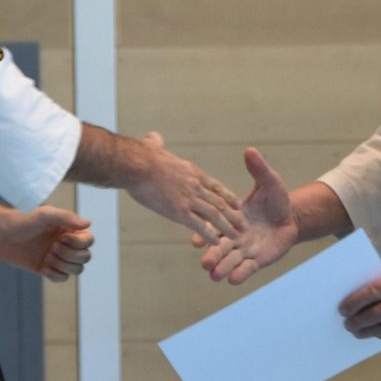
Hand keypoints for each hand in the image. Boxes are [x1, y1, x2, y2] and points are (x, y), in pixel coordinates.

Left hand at [0, 206, 93, 282]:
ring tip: (47, 256)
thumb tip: (88, 223)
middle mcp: (65, 244)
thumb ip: (67, 217)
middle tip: (51, 247)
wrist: (1, 234)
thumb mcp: (45, 214)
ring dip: (63, 265)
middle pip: (85, 257)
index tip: (61, 238)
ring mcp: (57, 258)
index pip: (88, 241)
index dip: (79, 243)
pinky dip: (55, 274)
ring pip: (76, 269)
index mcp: (68, 230)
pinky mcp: (46, 269)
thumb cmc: (22, 220)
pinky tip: (43, 266)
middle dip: (70, 255)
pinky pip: (62, 278)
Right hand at [125, 132, 242, 237]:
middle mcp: (195, 185)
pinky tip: (216, 243)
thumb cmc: (140, 155)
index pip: (214, 185)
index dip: (227, 196)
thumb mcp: (153, 145)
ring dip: (227, 227)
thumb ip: (156, 143)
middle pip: (219, 202)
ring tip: (237, 236)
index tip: (237, 204)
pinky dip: (209, 235)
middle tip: (243, 224)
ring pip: (214, 215)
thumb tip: (153, 137)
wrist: (137, 164)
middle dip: (233, 214)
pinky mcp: (179, 211)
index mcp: (191, 171)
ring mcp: (189, 199)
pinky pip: (199, 226)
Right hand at [198, 147, 298, 284]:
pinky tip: (233, 280)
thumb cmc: (276, 199)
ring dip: (222, 268)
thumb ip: (258, 169)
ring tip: (215, 274)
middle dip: (212, 256)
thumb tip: (250, 150)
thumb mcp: (268, 182)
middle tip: (205, 263)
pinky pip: (246, 269)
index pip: (213, 226)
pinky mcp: (257, 261)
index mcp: (230, 218)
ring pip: (230, 261)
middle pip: (219, 248)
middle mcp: (233, 237)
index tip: (195, 240)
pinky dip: (239, 274)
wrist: (291, 217)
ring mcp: (244, 250)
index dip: (204, 233)